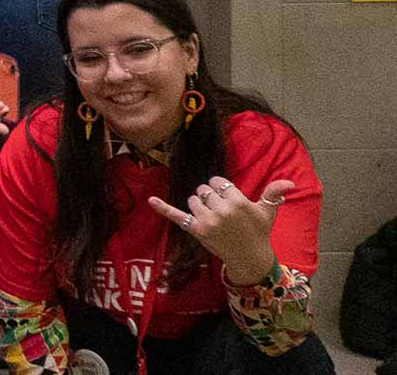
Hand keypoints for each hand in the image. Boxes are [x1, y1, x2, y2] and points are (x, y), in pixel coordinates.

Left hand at [148, 177, 294, 285]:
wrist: (249, 257)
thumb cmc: (258, 231)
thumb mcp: (268, 211)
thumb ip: (274, 194)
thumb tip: (289, 182)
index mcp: (238, 202)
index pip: (218, 182)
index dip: (222, 189)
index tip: (230, 199)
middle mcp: (221, 211)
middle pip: (205, 190)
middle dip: (212, 196)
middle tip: (223, 210)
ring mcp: (207, 221)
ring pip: (193, 199)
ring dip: (200, 204)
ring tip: (214, 216)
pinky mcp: (195, 230)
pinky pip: (176, 216)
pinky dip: (163, 208)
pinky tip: (150, 200)